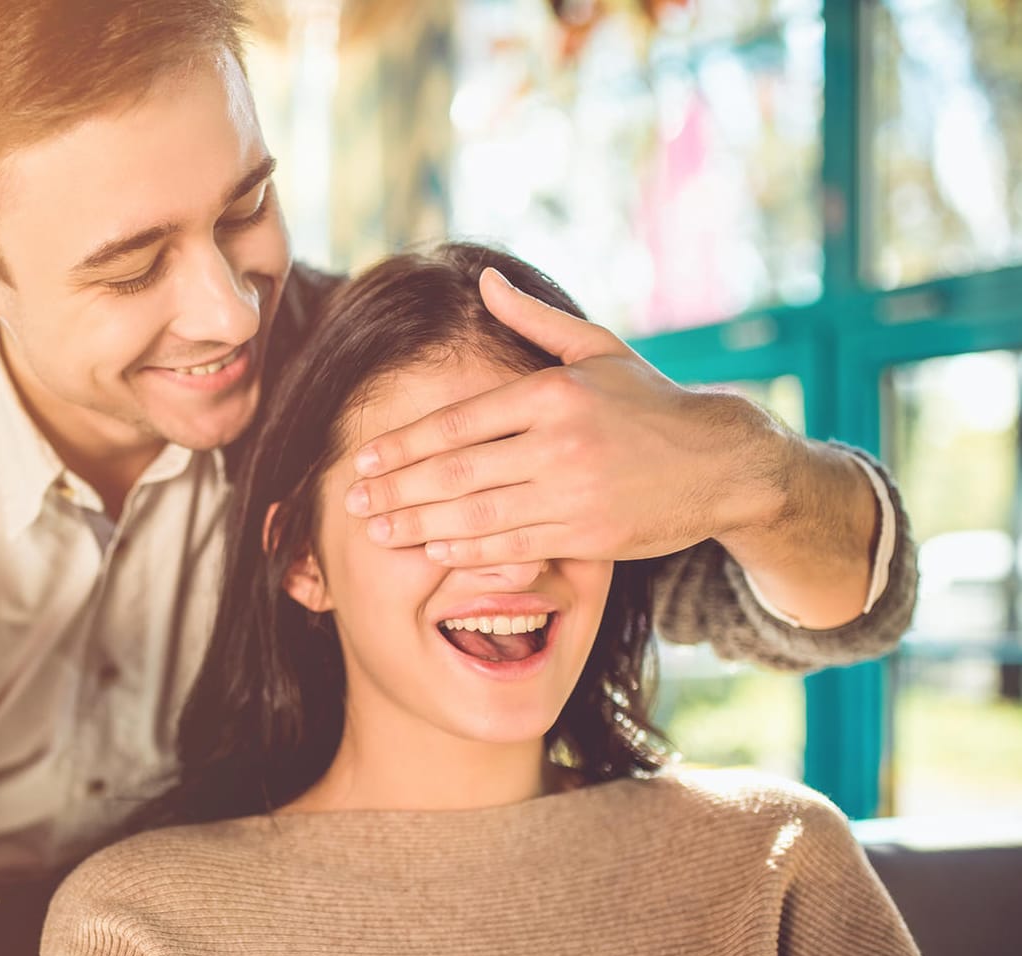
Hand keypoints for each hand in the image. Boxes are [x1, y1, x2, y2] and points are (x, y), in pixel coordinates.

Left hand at [345, 267, 790, 567]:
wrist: (726, 464)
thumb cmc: (652, 402)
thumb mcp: (598, 348)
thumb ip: (534, 320)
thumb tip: (482, 280)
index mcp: (552, 393)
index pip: (457, 422)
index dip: (402, 445)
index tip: (362, 459)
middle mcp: (558, 443)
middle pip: (455, 472)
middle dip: (397, 490)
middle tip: (354, 502)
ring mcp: (573, 494)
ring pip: (476, 515)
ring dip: (418, 524)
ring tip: (378, 530)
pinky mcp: (589, 537)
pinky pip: (514, 547)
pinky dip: (468, 550)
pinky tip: (433, 548)